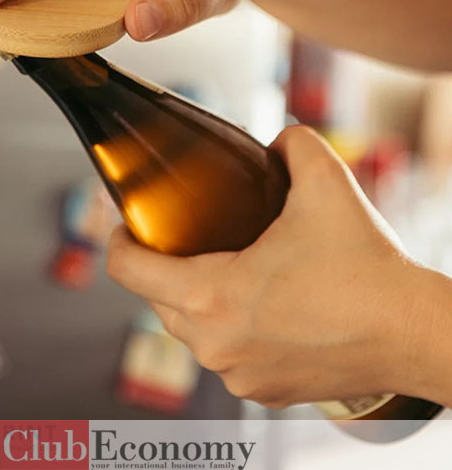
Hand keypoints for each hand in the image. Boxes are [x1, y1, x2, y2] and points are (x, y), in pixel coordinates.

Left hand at [106, 125, 446, 408]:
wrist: (414, 333)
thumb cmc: (365, 266)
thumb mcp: (325, 181)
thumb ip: (290, 143)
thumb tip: (275, 140)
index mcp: (212, 295)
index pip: (128, 269)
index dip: (118, 241)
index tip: (125, 225)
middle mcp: (214, 344)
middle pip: (155, 298)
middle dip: (160, 265)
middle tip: (182, 238)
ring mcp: (237, 374)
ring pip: (188, 329)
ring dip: (193, 298)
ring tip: (222, 267)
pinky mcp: (262, 391)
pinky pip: (223, 353)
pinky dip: (226, 328)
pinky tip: (253, 305)